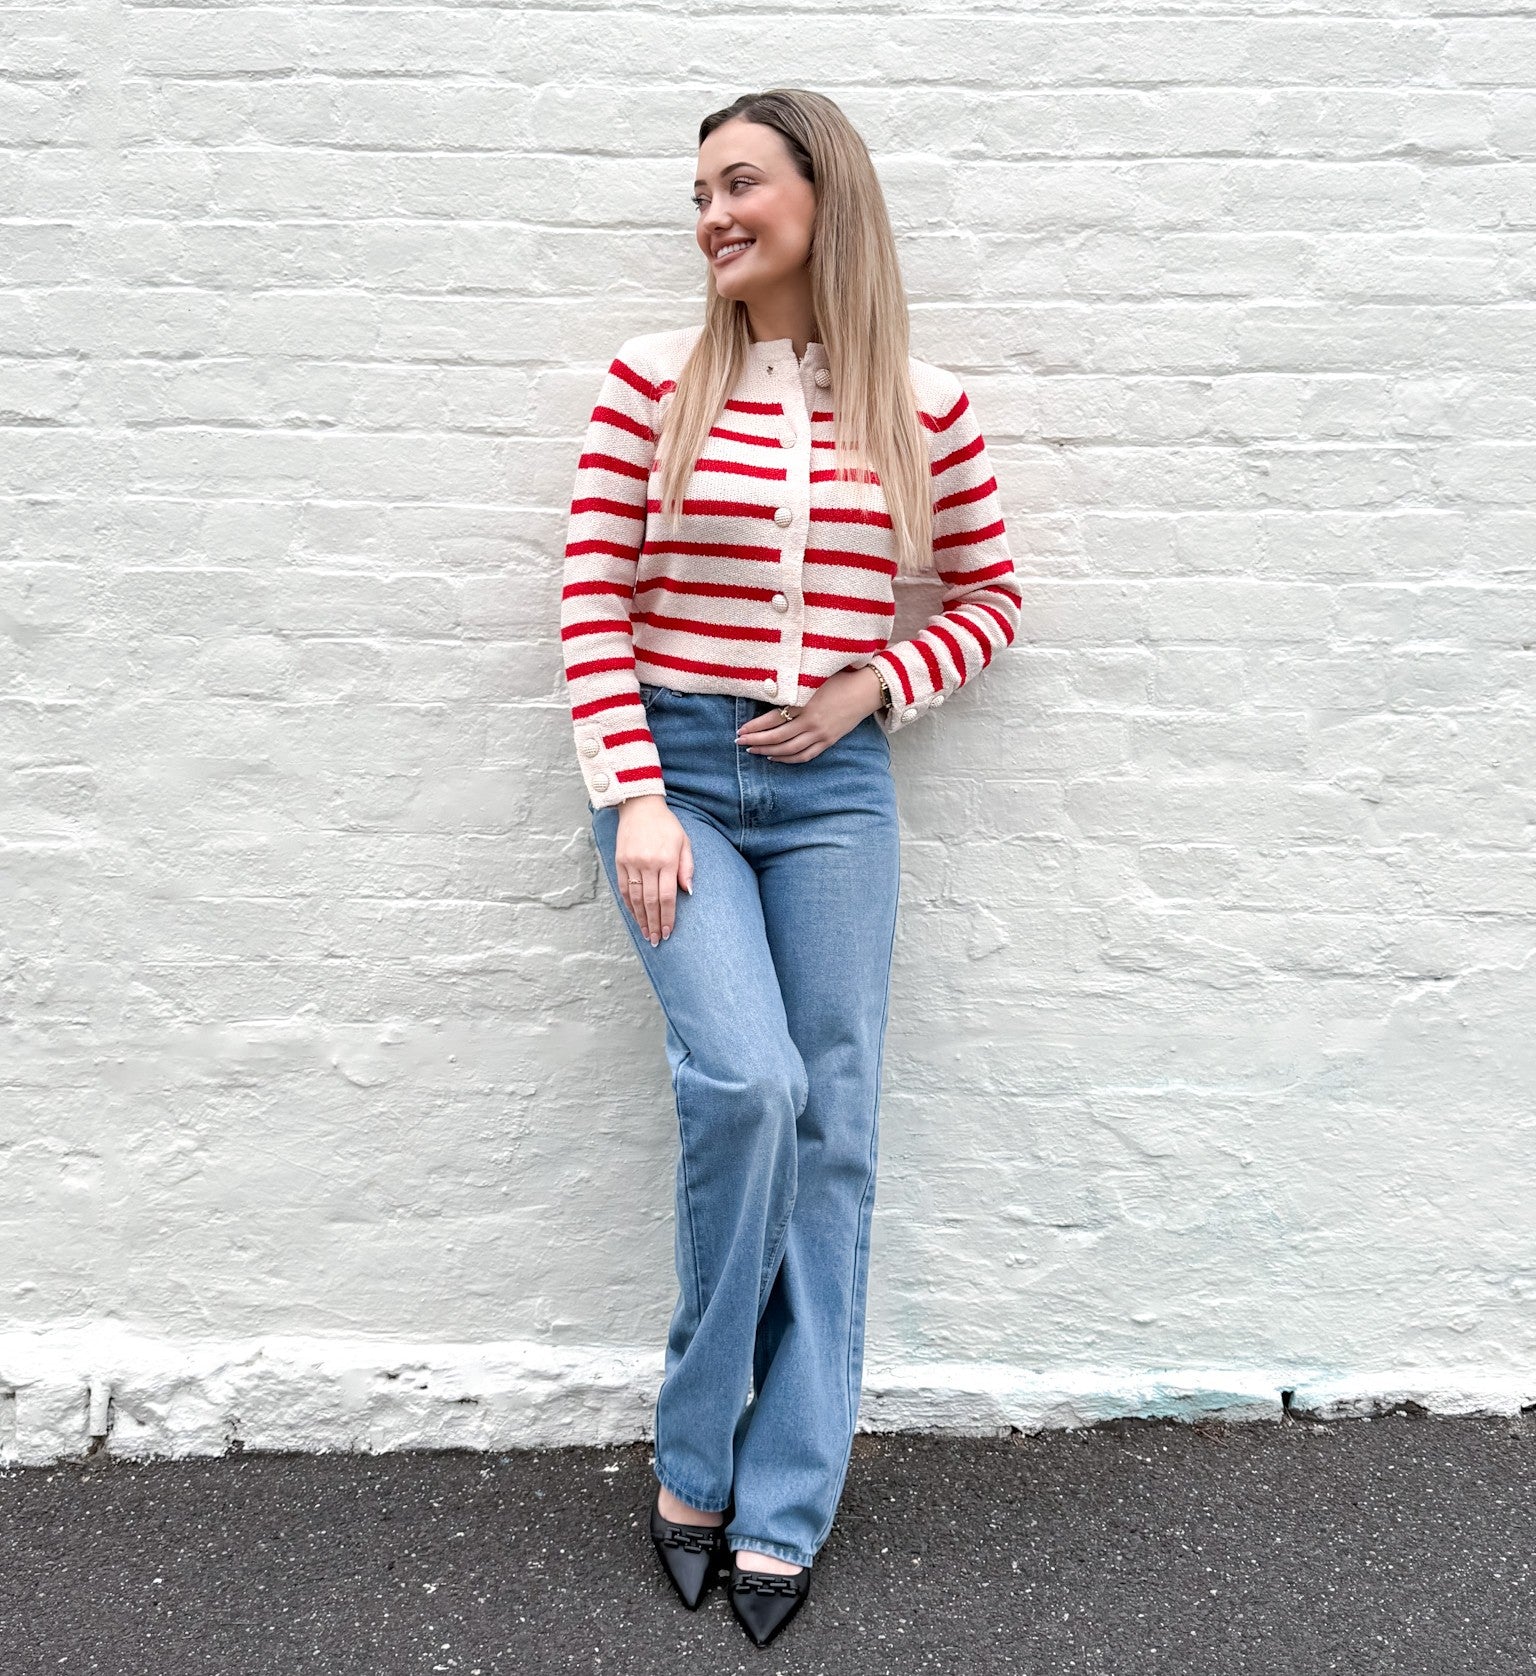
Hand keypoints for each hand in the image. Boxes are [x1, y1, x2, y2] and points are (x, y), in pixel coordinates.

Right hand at [614, 795, 692, 945]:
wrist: (640, 806)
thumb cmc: (666, 825)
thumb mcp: (684, 842)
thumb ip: (687, 867)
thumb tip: (688, 891)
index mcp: (667, 860)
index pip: (667, 896)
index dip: (667, 917)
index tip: (668, 932)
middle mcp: (648, 863)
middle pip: (650, 901)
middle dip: (654, 924)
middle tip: (656, 940)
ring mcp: (631, 863)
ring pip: (636, 898)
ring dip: (641, 919)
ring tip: (646, 934)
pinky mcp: (619, 861)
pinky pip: (624, 888)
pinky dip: (629, 905)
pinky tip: (634, 916)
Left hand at [734, 666, 885, 761]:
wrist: (865, 690)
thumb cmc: (838, 679)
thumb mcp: (812, 679)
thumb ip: (792, 689)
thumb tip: (768, 695)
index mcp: (804, 704)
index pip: (772, 720)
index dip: (754, 727)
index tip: (740, 730)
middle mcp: (811, 722)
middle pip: (777, 738)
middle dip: (756, 741)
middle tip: (740, 742)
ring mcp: (820, 734)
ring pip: (789, 750)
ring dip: (768, 752)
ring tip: (753, 750)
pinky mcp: (828, 741)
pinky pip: (804, 756)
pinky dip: (788, 759)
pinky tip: (775, 757)